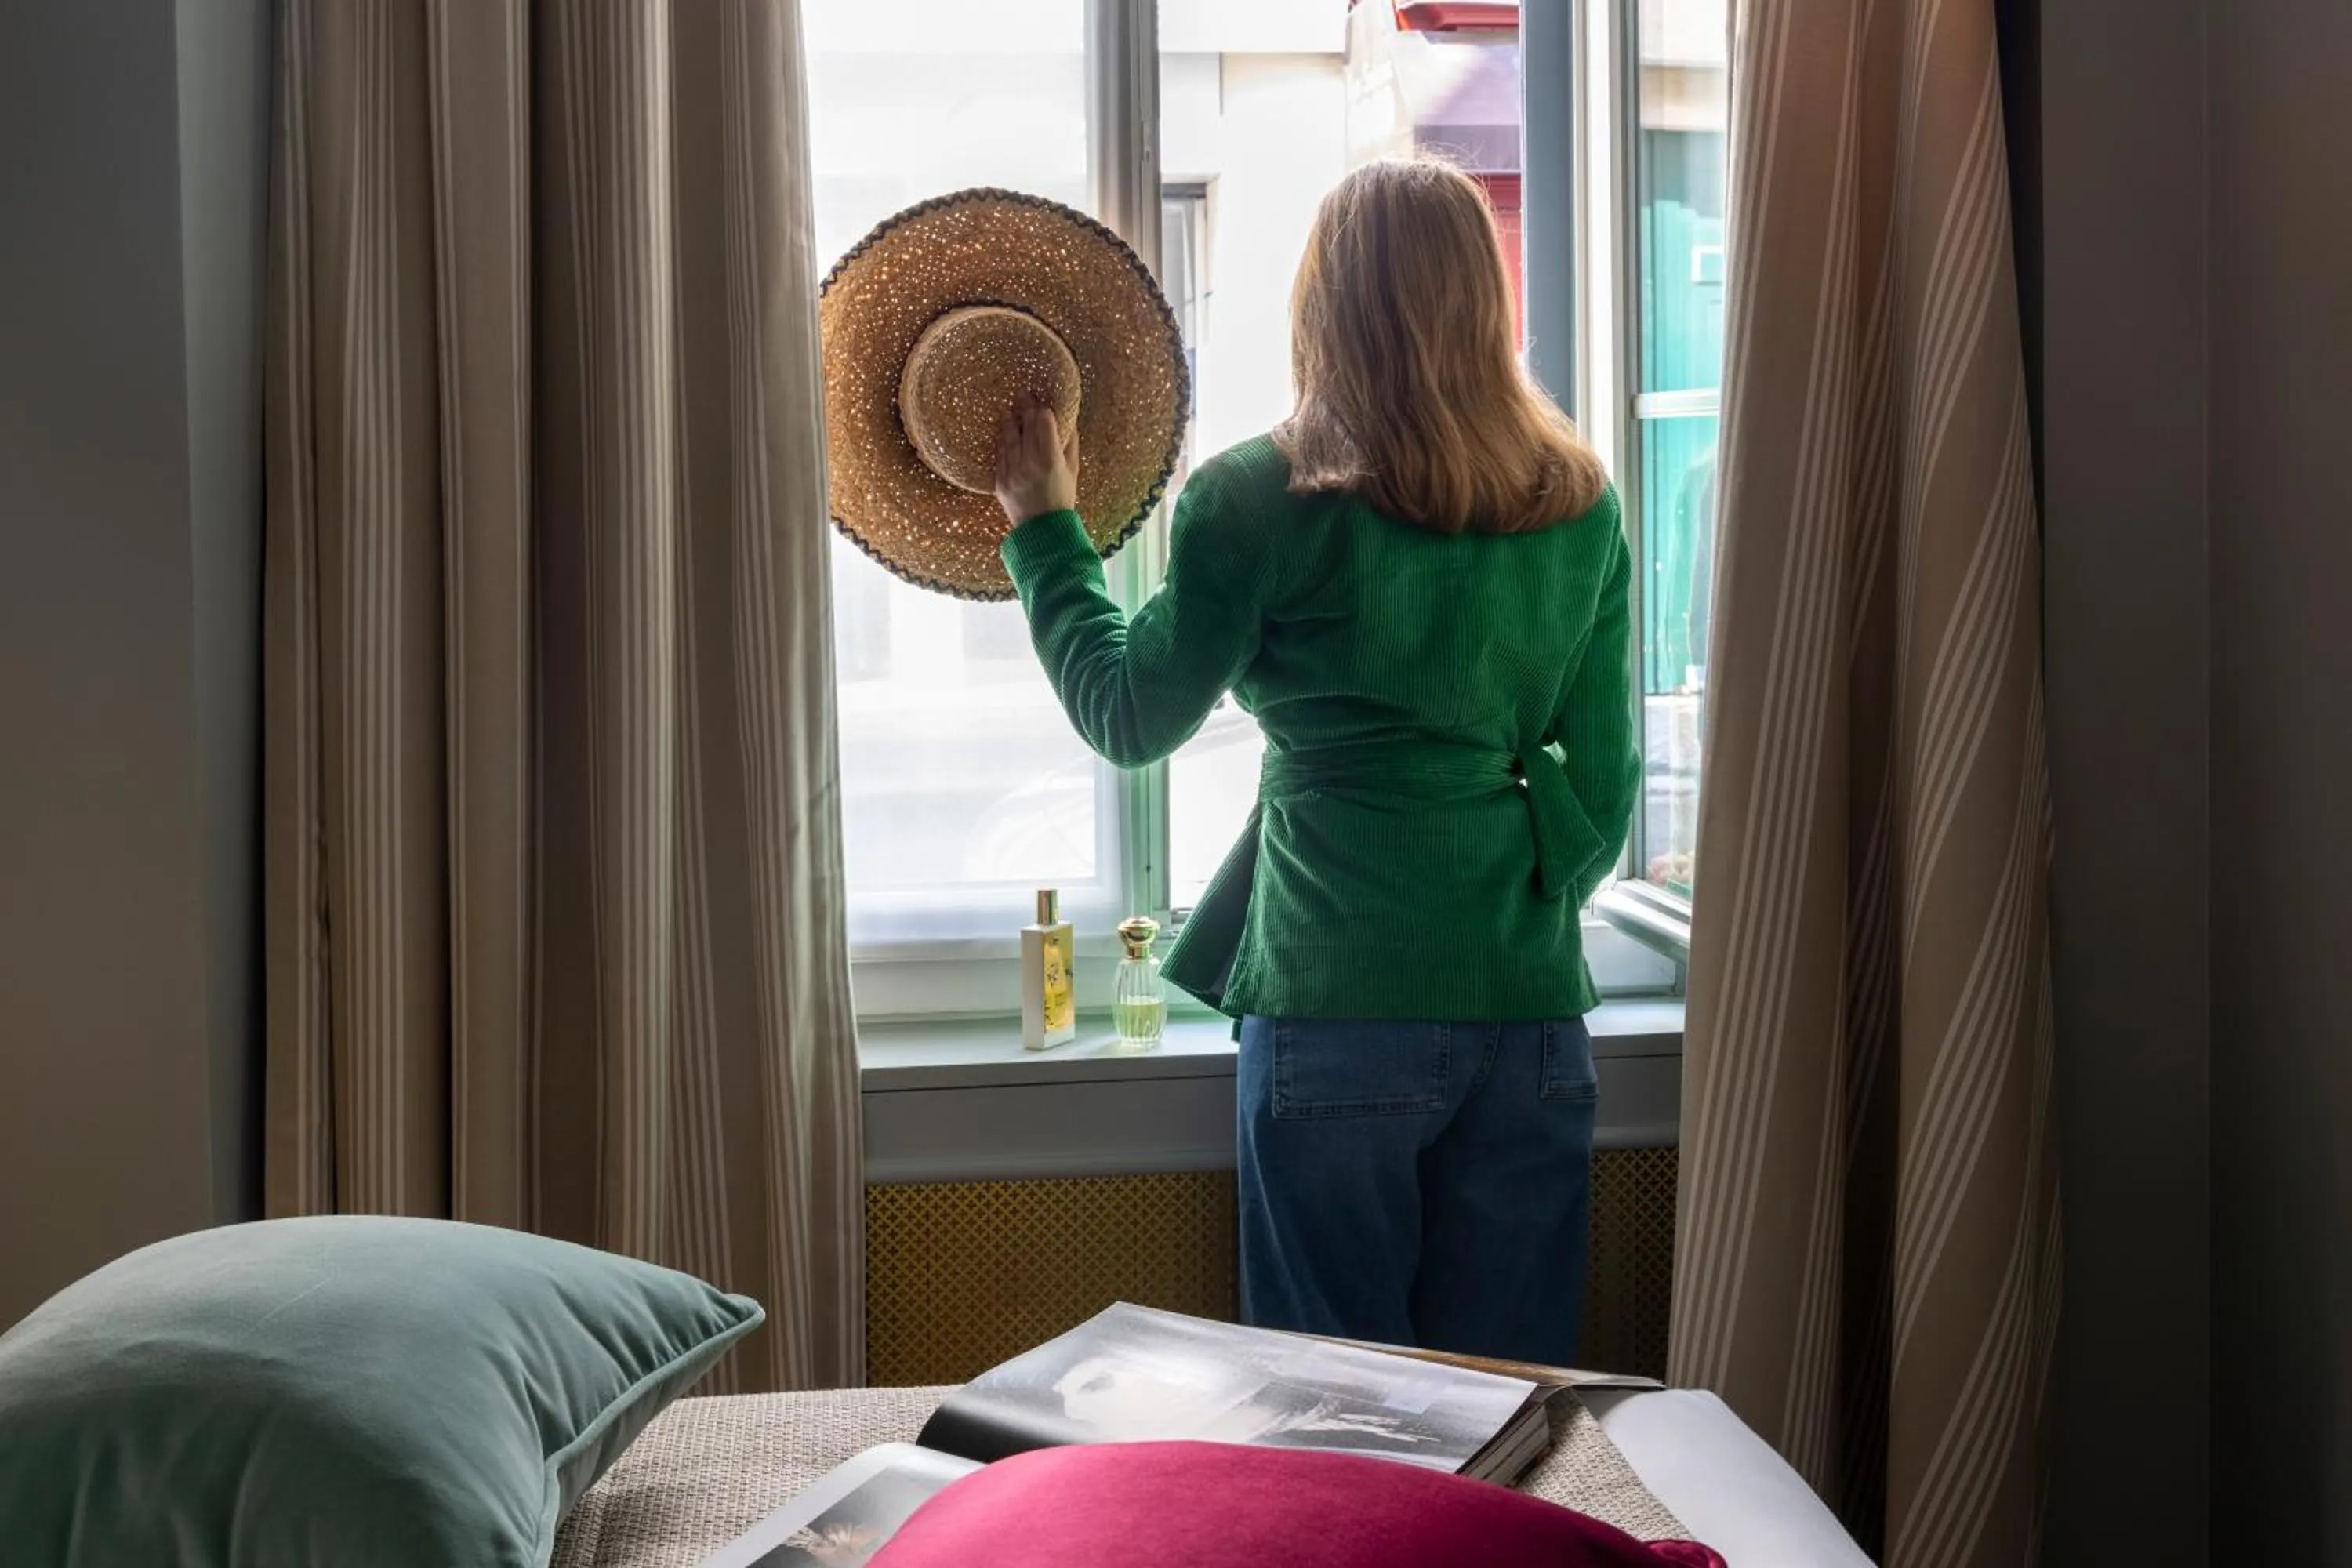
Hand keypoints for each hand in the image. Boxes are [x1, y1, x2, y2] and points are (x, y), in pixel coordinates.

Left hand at [993, 393, 1079, 527]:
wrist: (1043, 531)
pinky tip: (1004, 431)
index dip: (1043, 410)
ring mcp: (1012, 472)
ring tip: (1010, 407)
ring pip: (1008, 436)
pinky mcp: (999, 481)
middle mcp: (1029, 463)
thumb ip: (1070, 443)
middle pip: (1025, 425)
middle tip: (1024, 394)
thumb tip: (1066, 419)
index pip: (1043, 421)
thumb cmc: (1062, 500)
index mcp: (1051, 459)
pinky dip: (1002, 440)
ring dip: (1010, 419)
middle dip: (1026, 407)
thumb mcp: (1073, 471)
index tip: (1043, 404)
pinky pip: (999, 454)